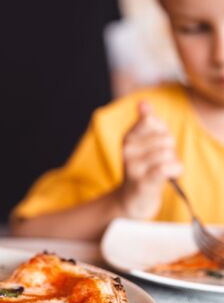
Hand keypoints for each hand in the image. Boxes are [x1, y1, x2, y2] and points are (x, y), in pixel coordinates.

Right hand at [118, 102, 181, 219]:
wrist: (133, 199)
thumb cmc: (143, 168)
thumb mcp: (143, 143)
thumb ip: (146, 122)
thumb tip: (143, 103)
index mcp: (128, 137)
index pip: (153, 121)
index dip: (162, 133)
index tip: (156, 146)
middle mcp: (128, 150)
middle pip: (165, 138)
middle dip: (170, 150)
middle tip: (160, 162)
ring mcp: (134, 166)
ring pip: (168, 153)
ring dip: (172, 163)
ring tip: (162, 171)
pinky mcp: (143, 182)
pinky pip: (167, 167)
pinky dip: (174, 170)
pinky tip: (169, 176)